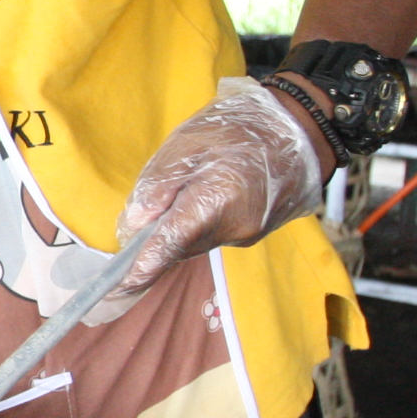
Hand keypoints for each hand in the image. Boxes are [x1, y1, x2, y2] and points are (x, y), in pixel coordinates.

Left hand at [108, 77, 325, 305]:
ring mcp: (248, 235)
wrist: (298, 131)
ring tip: (175, 198)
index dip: (142, 268)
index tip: (118, 288)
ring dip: (176, 232)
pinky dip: (197, 226)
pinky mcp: (253, 234)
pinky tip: (199, 199)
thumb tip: (134, 225)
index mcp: (217, 199)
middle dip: (154, 242)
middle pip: (180, 247)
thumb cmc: (239, 128)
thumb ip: (158, 184)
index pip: (171, 243)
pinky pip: (212, 236)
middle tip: (138, 224)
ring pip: (195, 244)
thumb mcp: (188, 144)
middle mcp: (235, 227)